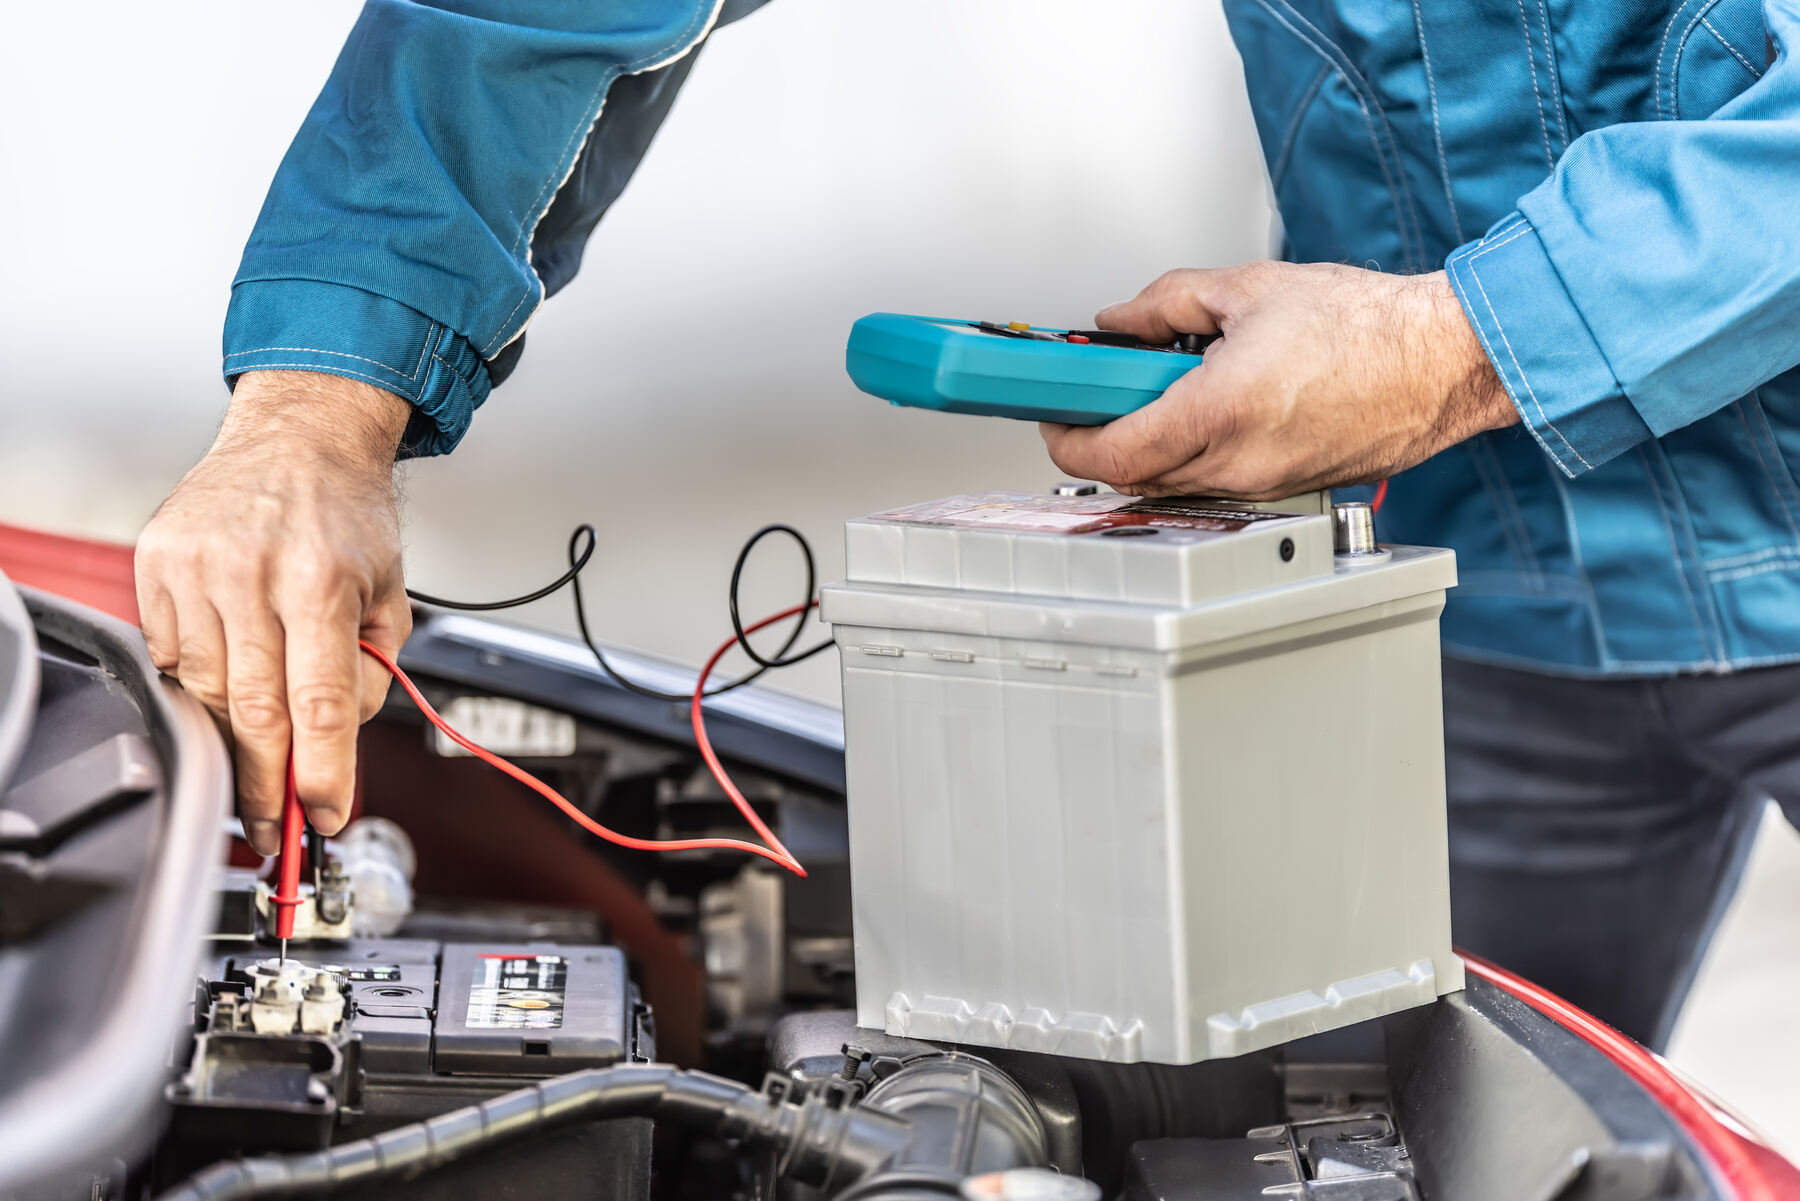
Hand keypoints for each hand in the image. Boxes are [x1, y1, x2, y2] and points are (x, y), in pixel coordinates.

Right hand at [136, 370, 413, 853]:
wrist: (299, 438)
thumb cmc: (347, 516)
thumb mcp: (390, 592)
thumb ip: (371, 670)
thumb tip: (338, 743)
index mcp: (323, 581)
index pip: (319, 704)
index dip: (320, 773)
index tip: (322, 815)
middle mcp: (255, 573)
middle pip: (254, 712)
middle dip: (265, 784)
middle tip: (274, 827)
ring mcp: (198, 567)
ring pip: (207, 692)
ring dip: (234, 736)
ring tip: (258, 751)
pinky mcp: (158, 564)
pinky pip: (173, 656)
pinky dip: (201, 681)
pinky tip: (229, 673)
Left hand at [1040, 261, 1516, 498]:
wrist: (1441, 362)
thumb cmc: (1367, 327)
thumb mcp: (1248, 288)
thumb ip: (1165, 303)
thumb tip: (1119, 319)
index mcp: (1221, 411)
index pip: (1112, 451)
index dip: (1069, 438)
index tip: (1057, 416)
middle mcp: (1238, 462)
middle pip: (1134, 476)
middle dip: (1104, 440)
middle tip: (1099, 399)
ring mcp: (1262, 485)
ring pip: (1173, 484)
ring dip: (1149, 448)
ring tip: (1160, 396)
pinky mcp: (1282, 490)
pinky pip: (1214, 484)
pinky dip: (1192, 455)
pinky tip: (1207, 412)